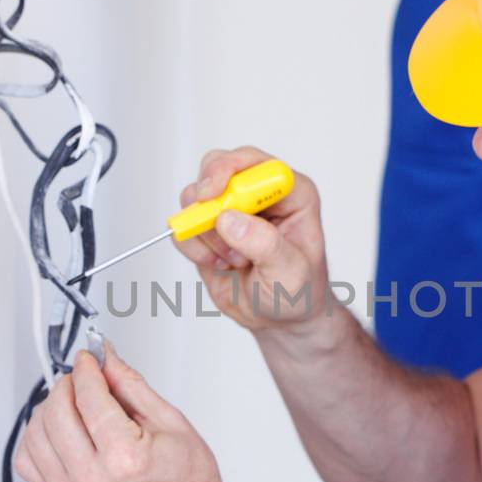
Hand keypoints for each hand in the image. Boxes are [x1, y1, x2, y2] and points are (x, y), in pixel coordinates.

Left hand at [14, 345, 233, 481]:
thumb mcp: (172, 424)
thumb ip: (132, 386)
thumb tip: (107, 359)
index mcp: (125, 458)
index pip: (88, 397)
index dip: (87, 369)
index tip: (90, 358)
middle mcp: (93, 480)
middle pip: (55, 413)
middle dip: (67, 385)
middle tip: (83, 378)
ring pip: (35, 436)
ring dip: (48, 410)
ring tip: (72, 404)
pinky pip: (28, 464)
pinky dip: (36, 440)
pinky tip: (59, 432)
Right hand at [174, 147, 333, 335]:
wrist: (279, 319)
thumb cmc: (298, 292)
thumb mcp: (291, 272)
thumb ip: (264, 244)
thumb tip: (229, 219)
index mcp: (291, 193)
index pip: (257, 162)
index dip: (230, 169)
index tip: (213, 193)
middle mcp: (259, 193)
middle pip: (218, 166)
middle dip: (208, 197)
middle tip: (211, 224)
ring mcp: (231, 208)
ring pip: (195, 196)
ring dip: (205, 231)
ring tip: (232, 259)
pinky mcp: (209, 228)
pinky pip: (183, 224)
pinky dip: (193, 247)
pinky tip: (218, 264)